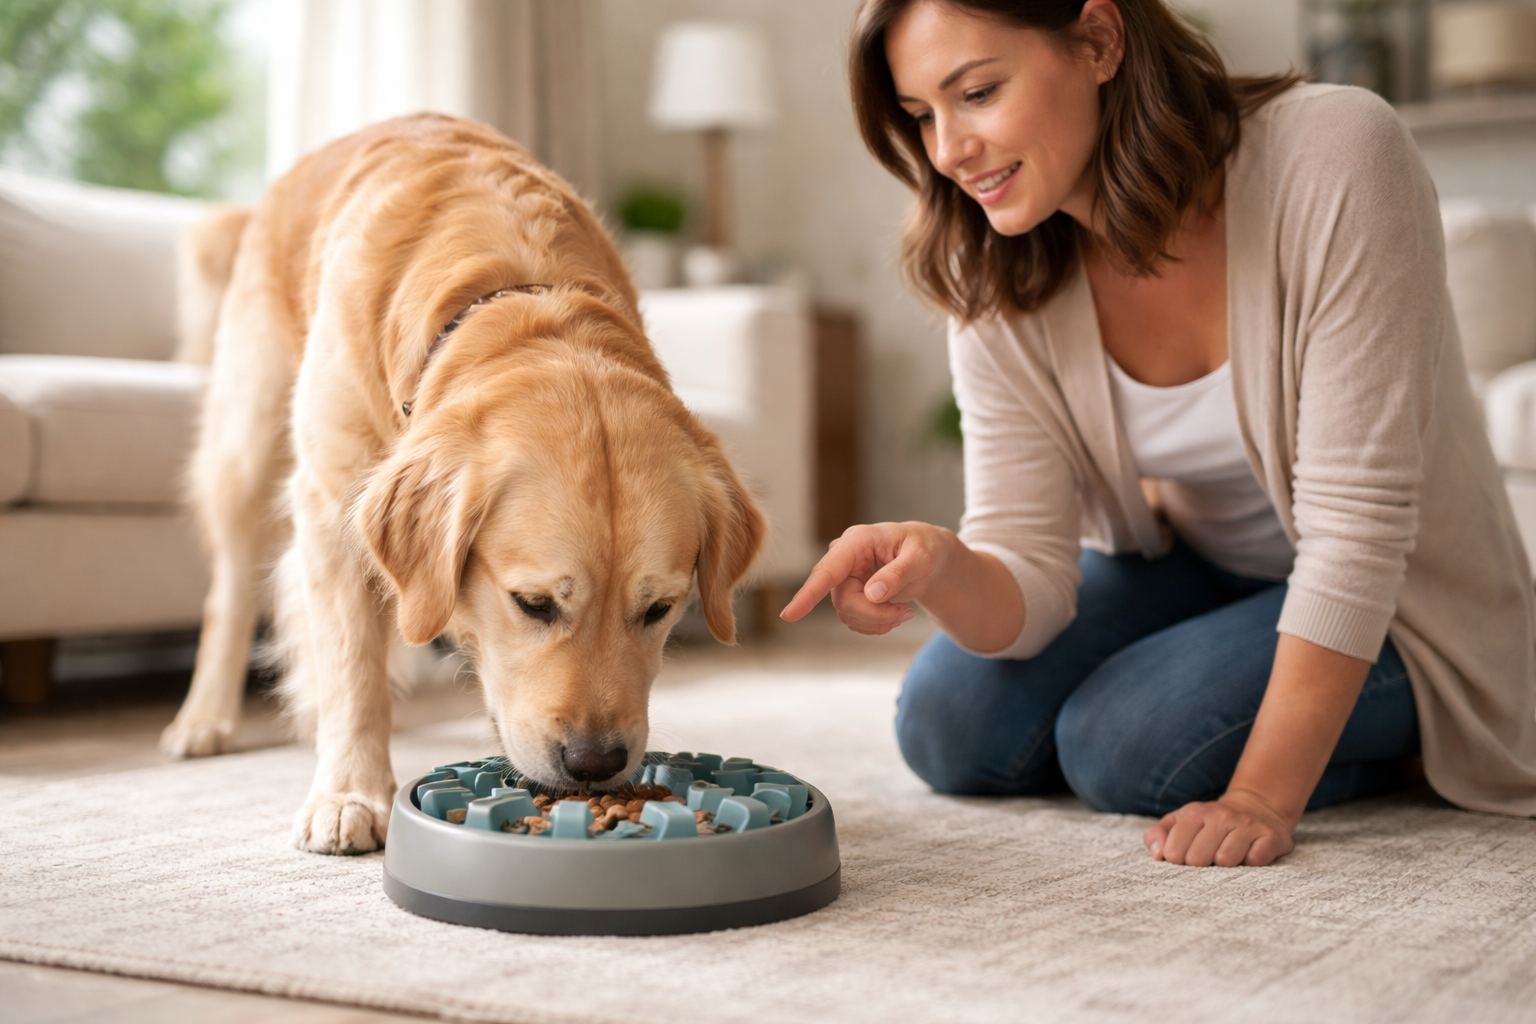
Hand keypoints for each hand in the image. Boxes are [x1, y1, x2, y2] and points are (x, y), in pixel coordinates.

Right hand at [779, 522, 955, 635]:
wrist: (929, 557)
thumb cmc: (925, 548)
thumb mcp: (921, 557)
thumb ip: (898, 573)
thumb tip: (873, 594)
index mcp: (857, 542)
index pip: (827, 570)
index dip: (808, 594)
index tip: (789, 615)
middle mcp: (844, 559)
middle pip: (843, 600)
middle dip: (875, 615)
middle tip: (908, 615)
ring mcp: (844, 578)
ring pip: (847, 613)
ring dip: (878, 621)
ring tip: (906, 612)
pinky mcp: (849, 594)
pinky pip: (853, 620)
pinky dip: (876, 625)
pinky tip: (894, 614)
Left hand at [1143, 789, 1294, 866]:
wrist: (1256, 808)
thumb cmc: (1209, 824)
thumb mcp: (1178, 822)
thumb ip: (1156, 835)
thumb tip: (1157, 854)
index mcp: (1194, 813)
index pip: (1173, 852)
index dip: (1178, 861)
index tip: (1186, 857)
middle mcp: (1221, 816)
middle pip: (1198, 859)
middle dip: (1201, 866)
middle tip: (1209, 858)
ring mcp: (1247, 825)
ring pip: (1226, 861)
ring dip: (1226, 866)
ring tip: (1228, 854)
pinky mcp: (1270, 837)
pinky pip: (1255, 861)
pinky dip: (1251, 864)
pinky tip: (1249, 853)